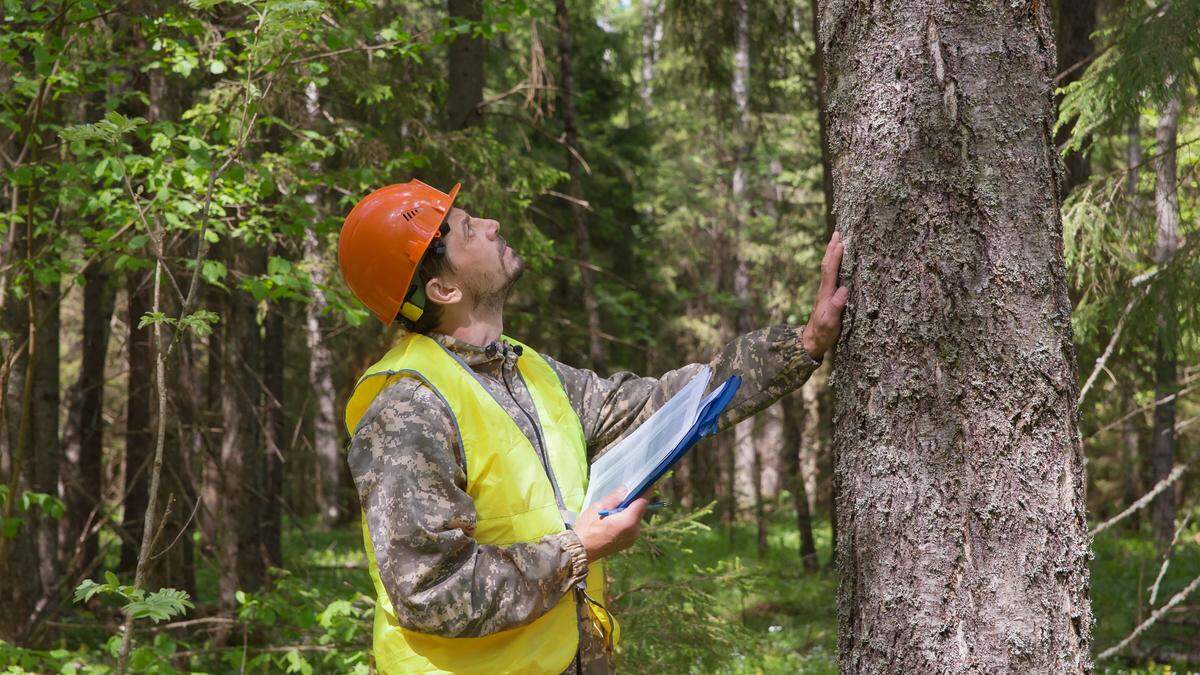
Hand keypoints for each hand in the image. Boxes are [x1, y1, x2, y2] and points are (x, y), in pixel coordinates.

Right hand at [573, 490, 648, 562]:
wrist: (581, 551)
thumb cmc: (587, 529)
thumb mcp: (598, 508)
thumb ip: (614, 498)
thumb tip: (626, 489)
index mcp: (629, 521)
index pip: (643, 501)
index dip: (646, 490)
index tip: (648, 481)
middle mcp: (635, 531)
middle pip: (640, 510)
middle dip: (635, 500)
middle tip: (627, 490)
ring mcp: (632, 538)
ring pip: (636, 518)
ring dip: (630, 510)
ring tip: (616, 505)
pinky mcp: (628, 543)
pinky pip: (632, 526)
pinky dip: (627, 519)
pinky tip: (615, 517)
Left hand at [802, 231, 849, 358]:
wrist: (811, 342)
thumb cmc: (823, 333)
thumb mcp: (830, 323)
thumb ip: (836, 307)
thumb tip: (844, 290)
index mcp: (826, 294)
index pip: (830, 271)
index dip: (835, 257)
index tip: (840, 242)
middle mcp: (825, 290)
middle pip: (827, 265)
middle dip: (831, 249)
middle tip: (837, 233)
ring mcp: (826, 293)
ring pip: (829, 269)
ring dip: (832, 254)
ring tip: (837, 241)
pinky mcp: (828, 297)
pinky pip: (832, 275)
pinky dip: (835, 265)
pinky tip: (838, 263)